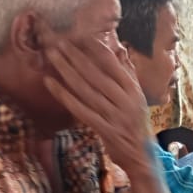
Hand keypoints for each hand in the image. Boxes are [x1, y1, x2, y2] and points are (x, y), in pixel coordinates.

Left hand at [43, 37, 152, 169]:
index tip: (78, 36)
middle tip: (57, 42)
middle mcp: (126, 100)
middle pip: (96, 74)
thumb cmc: (136, 124)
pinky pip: (80, 109)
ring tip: (51, 56)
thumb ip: (128, 73)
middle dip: (75, 56)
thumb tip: (120, 48)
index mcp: (133, 89)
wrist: (142, 157)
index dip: (94, 48)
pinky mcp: (104, 130)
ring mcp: (115, 116)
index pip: (112, 63)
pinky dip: (64, 95)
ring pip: (86, 89)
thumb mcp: (136, 97)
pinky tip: (50, 83)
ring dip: (66, 71)